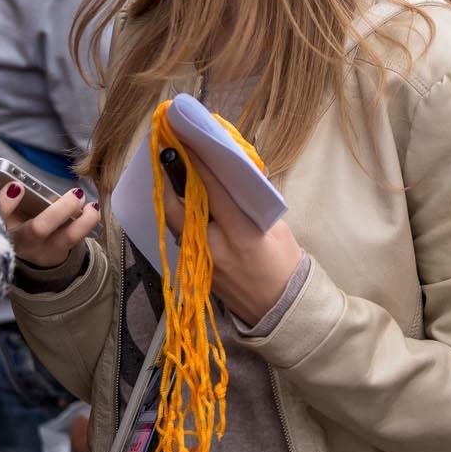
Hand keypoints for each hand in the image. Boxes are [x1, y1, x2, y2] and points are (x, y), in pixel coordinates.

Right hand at [0, 184, 100, 268]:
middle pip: (38, 229)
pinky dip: (88, 223)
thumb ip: (10, 199)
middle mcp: (22, 242)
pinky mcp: (59, 254)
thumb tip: (20, 183)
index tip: (17, 186)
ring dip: (84, 220)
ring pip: (66, 238)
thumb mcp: (8, 215)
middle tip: (76, 194)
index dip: (6, 203)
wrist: (29, 255)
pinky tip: (93, 210)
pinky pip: (77, 239)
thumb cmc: (18, 226)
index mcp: (3, 227)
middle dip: (59, 211)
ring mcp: (42, 251)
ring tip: (92, 205)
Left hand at [160, 151, 302, 327]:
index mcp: (242, 236)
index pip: (213, 193)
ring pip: (176, 223)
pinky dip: (179, 216)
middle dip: (169, 179)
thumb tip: (232, 174)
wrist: (281, 309)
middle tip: (166, 151)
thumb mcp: (277, 228)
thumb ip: (252, 203)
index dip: (197, 165)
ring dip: (171, 196)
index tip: (185, 142)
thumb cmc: (285, 265)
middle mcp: (216, 249)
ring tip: (170, 170)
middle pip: (180, 209)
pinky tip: (179, 199)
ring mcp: (202, 262)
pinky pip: (181, 236)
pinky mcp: (197, 271)